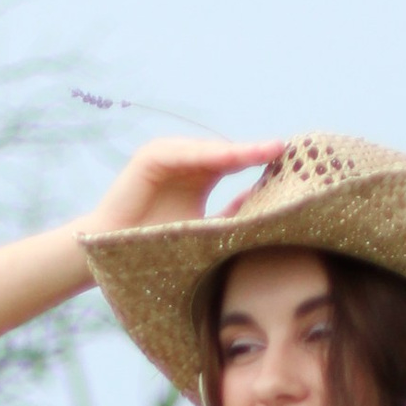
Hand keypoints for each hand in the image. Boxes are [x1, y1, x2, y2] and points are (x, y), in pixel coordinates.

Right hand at [83, 134, 284, 237]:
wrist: (115, 256)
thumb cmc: (159, 247)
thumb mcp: (205, 230)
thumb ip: (232, 215)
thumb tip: (266, 206)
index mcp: (201, 174)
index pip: (236, 161)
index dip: (260, 160)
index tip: (290, 161)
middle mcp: (187, 161)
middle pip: (226, 151)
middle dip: (254, 151)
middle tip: (283, 149)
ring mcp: (168, 156)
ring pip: (208, 150)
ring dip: (236, 151)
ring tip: (264, 151)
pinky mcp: (150, 158)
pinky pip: (181, 153)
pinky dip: (204, 155)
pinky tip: (229, 157)